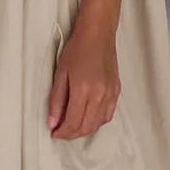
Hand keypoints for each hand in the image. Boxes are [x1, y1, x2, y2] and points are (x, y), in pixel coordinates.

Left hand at [46, 22, 120, 139]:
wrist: (97, 34)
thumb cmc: (77, 50)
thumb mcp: (60, 74)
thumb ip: (56, 101)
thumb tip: (52, 123)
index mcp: (84, 90)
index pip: (73, 122)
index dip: (63, 132)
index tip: (54, 133)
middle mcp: (100, 95)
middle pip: (86, 127)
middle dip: (72, 134)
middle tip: (61, 132)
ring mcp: (111, 94)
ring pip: (98, 124)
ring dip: (84, 130)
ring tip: (72, 126)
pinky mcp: (117, 91)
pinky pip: (108, 115)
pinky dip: (97, 122)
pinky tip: (88, 118)